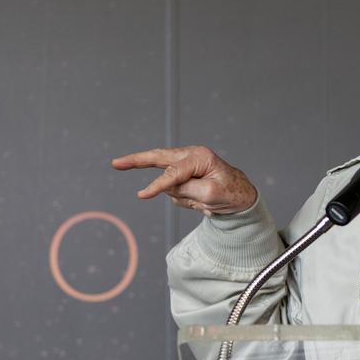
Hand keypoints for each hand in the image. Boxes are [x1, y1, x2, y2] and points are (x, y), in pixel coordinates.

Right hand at [111, 146, 257, 214]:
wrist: (243, 199)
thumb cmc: (231, 193)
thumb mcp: (210, 194)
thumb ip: (186, 189)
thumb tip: (166, 186)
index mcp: (199, 157)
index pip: (172, 172)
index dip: (157, 185)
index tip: (142, 195)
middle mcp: (191, 156)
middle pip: (157, 158)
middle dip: (136, 161)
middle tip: (115, 163)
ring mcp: (186, 166)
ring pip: (169, 185)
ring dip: (184, 198)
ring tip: (206, 203)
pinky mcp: (184, 177)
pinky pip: (175, 192)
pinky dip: (186, 200)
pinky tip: (203, 203)